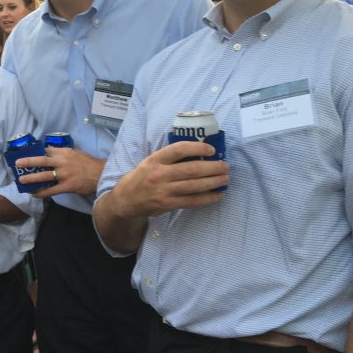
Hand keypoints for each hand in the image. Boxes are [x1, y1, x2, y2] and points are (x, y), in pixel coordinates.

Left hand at [16, 147, 105, 197]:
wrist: (102, 174)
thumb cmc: (89, 164)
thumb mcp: (76, 153)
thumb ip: (63, 153)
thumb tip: (49, 153)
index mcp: (65, 152)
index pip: (46, 150)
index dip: (35, 152)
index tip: (25, 153)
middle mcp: (63, 162)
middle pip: (42, 161)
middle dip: (28, 162)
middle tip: (17, 164)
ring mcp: (65, 174)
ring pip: (44, 176)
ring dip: (31, 178)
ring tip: (21, 181)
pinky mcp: (67, 186)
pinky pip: (51, 190)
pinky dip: (41, 193)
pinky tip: (34, 194)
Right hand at [110, 141, 228, 218]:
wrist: (127, 200)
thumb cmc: (143, 177)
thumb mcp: (151, 162)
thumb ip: (170, 158)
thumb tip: (199, 154)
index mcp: (155, 159)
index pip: (179, 149)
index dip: (198, 148)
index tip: (211, 150)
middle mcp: (159, 174)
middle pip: (191, 169)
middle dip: (213, 168)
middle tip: (225, 166)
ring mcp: (164, 191)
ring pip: (194, 186)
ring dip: (214, 182)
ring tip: (225, 179)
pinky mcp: (168, 204)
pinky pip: (192, 201)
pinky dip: (208, 198)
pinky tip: (218, 195)